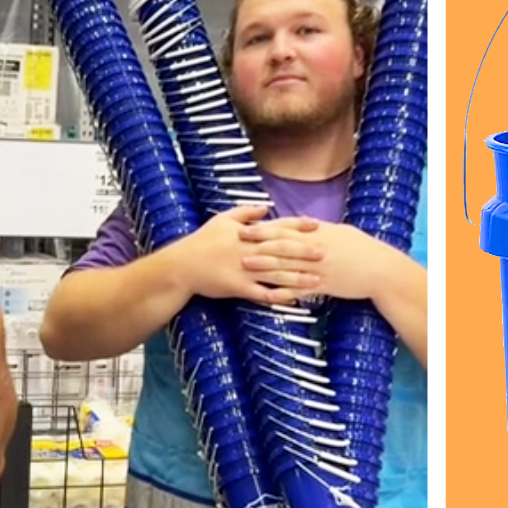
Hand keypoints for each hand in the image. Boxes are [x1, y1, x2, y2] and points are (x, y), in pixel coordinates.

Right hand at [163, 204, 324, 304]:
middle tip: (326, 253)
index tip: (317, 226)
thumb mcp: (222, 219)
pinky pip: (261, 294)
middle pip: (282, 250)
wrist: (181, 265)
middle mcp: (248, 250)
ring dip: (298, 277)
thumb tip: (267, 206)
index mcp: (247, 233)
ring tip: (318, 280)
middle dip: (304, 252)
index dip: (298, 226)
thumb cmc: (202, 241)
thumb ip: (246, 212)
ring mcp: (244, 270)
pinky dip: (278, 297)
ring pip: (276, 273)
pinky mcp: (238, 287)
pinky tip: (294, 300)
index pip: (277, 227)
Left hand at [240, 220, 417, 302]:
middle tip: (238, 241)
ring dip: (264, 265)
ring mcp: (318, 268)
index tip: (248, 226)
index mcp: (319, 234)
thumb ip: (320, 229)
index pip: (288, 228)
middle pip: (282, 244)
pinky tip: (268, 295)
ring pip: (287, 265)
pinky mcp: (324, 285)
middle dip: (258, 242)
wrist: (380, 270)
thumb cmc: (362, 249)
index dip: (266, 227)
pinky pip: (300, 289)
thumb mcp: (341, 232)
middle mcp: (316, 249)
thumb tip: (305, 223)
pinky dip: (283, 292)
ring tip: (246, 265)